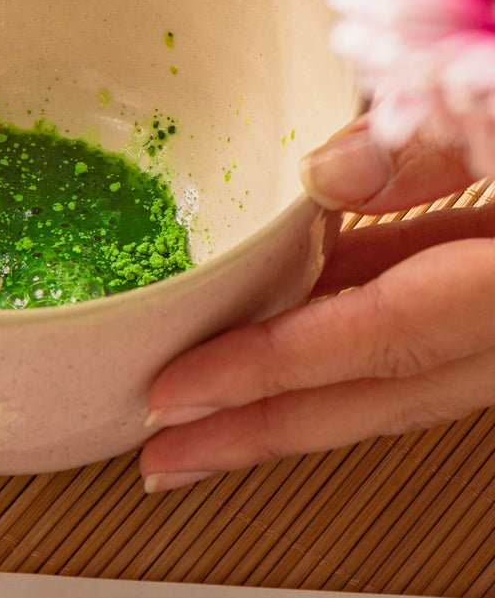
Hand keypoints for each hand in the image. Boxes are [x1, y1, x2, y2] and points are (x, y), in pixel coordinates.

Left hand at [140, 115, 494, 491]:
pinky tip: (292, 310)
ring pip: (401, 367)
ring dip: (301, 387)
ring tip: (207, 404)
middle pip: (378, 392)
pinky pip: (431, 322)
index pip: (376, 340)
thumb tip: (322, 175)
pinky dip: (356, 324)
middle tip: (165, 453)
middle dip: (263, 429)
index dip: (266, 371)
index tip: (175, 394)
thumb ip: (431, 144)